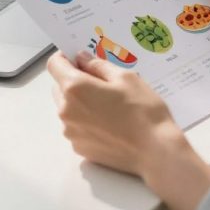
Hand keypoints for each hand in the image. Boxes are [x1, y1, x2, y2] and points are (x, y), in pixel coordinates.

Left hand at [46, 50, 183, 174]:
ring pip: (67, 108)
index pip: (55, 65)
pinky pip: (75, 126)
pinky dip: (85, 120)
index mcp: (75, 88)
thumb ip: (98, 65)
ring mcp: (70, 132)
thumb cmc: (143, 111)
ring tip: (108, 106)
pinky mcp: (78, 148)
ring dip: (79, 102)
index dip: (65, 57)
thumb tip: (82, 58)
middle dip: (74, 80)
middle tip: (101, 82)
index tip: (80, 59)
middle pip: (59, 87)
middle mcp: (66, 110)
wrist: (155, 152)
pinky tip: (109, 123)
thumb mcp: (125, 77)